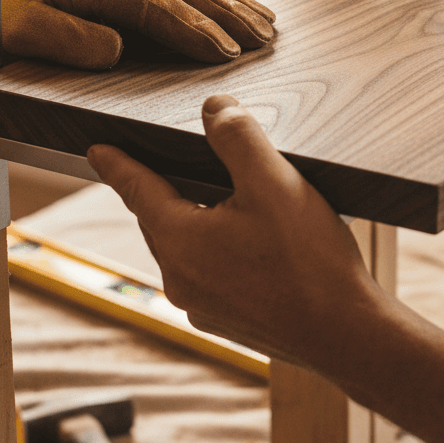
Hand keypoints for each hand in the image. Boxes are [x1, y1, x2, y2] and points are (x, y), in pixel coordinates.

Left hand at [0, 0, 274, 70]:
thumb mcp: (16, 28)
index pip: (148, 2)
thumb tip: (114, 48)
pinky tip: (243, 8)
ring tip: (267, 26)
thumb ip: (61, 37)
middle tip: (260, 40)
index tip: (220, 50)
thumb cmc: (1, 15)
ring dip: (231, 2)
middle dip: (224, 13)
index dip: (186, 25)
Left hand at [87, 95, 387, 368]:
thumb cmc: (310, 260)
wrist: (347, 334)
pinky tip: (254, 245)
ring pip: (187, 249)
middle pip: (161, 219)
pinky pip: (212, 274)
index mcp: (179, 240)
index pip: (136, 189)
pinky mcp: (230, 323)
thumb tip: (213, 108)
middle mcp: (180, 279)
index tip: (97, 150)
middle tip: (167, 164)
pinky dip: (220, 252)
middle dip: (164, 190)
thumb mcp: (273, 181)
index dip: (117, 164)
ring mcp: (204, 307)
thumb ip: (237, 136)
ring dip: (197, 222)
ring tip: (222, 200)